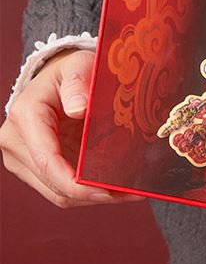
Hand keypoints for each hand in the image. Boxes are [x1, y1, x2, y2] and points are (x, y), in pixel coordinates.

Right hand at [0, 48, 141, 207]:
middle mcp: (16, 142)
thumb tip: (79, 109)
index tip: (107, 191)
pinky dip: (88, 193)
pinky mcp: (33, 168)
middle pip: (54, 185)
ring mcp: (22, 158)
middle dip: (92, 194)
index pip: (48, 160)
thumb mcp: (79, 65)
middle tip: (131, 192)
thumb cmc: (71, 71)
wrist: (57, 80)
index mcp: (26, 117)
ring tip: (128, 192)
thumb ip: (78, 82)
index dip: (77, 183)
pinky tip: (114, 188)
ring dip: (93, 198)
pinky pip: (61, 190)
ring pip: (57, 194)